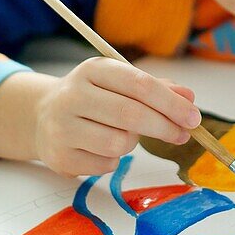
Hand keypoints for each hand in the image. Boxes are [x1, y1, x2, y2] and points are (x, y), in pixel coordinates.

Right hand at [34, 57, 200, 176]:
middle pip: (131, 114)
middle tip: (184, 134)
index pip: (140, 84)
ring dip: (133, 143)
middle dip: (165, 126)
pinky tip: (102, 147)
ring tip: (125, 135)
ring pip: (119, 143)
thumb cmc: (92, 98)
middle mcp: (73, 95)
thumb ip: (155, 88)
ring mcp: (62, 127)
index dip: (171, 103)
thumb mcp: (119, 83)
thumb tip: (189, 99)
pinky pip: (106, 164)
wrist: (40, 117)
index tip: (193, 117)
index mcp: (92, 70)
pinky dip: (114, 159)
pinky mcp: (60, 156)